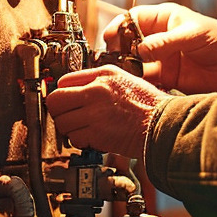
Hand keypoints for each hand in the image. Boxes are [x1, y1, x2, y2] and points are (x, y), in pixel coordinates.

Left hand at [44, 65, 170, 159]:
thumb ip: (98, 80)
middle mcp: (96, 91)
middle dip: (59, 111)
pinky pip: (74, 138)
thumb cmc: (147, 105)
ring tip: (83, 128)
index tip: (63, 101)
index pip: (63, 81)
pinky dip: (80, 141)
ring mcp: (95, 113)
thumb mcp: (123, 78)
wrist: (161, 125)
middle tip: (68, 115)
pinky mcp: (97, 134)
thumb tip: (74, 87)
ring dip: (69, 128)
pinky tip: (91, 137)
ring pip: (62, 122)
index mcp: (102, 75)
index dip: (61, 93)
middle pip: (55, 101)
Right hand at [103, 3, 216, 94]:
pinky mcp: (167, 77)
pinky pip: (146, 79)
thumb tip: (141, 50)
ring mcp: (162, 58)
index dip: (120, 25)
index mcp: (165, 19)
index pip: (134, 17)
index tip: (111, 36)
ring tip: (119, 72)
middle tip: (111, 57)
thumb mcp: (193, 35)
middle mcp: (160, 37)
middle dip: (118, 47)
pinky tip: (132, 83)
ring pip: (134, 61)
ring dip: (125, 66)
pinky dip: (137, 81)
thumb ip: (166, 42)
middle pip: (129, 40)